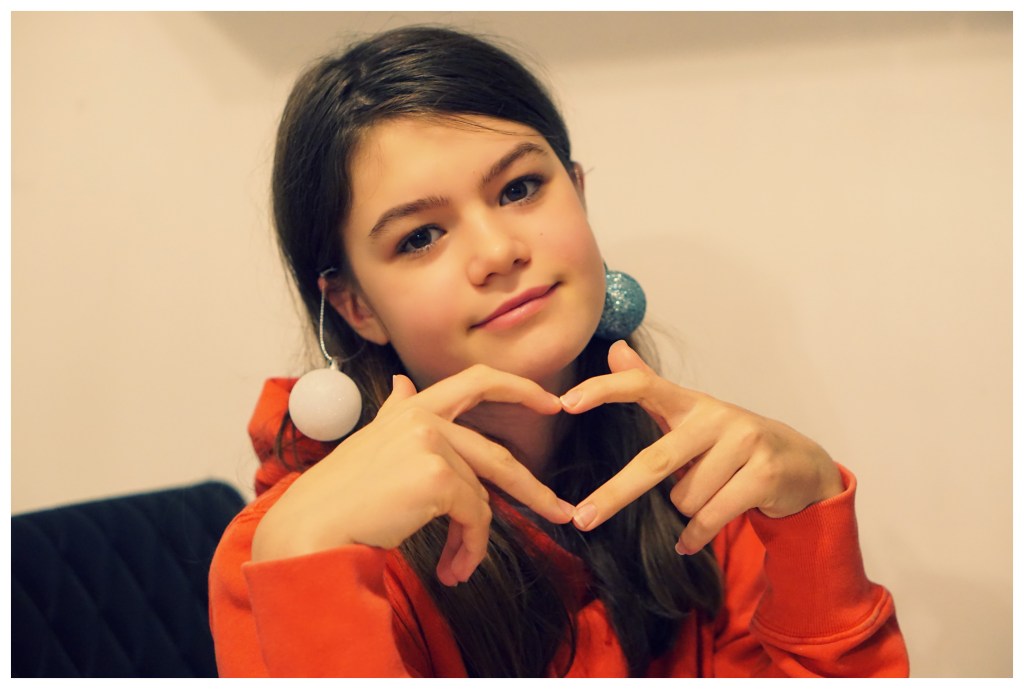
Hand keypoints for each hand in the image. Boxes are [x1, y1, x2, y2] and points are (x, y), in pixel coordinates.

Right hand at [251, 365, 574, 584]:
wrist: (309, 530)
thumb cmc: (337, 499)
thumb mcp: (368, 446)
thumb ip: (395, 415)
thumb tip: (402, 384)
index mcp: (409, 411)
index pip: (474, 382)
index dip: (518, 388)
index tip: (551, 403)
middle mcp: (421, 418)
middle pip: (495, 453)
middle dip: (533, 488)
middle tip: (562, 512)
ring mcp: (430, 443)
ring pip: (481, 496)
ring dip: (474, 540)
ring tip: (459, 568)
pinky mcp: (436, 475)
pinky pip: (473, 517)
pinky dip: (467, 549)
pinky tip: (451, 570)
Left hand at [560, 341, 843, 554]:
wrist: (801, 465)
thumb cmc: (731, 443)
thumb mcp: (690, 415)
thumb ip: (650, 387)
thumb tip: (615, 350)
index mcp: (692, 402)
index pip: (643, 385)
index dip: (604, 390)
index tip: (566, 403)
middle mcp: (717, 416)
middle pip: (655, 461)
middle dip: (615, 494)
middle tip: (582, 519)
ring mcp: (745, 442)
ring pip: (685, 498)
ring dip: (686, 512)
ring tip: (707, 499)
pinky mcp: (765, 474)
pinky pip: (711, 516)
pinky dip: (696, 535)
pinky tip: (689, 541)